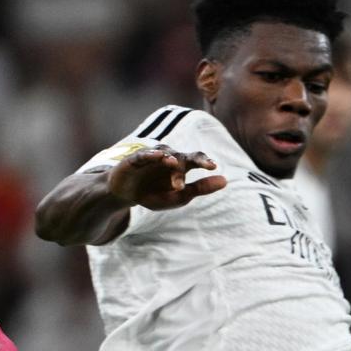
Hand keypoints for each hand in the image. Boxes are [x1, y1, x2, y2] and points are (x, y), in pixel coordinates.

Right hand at [107, 146, 224, 211]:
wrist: (125, 195)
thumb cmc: (154, 194)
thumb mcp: (179, 196)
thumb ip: (201, 188)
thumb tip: (225, 180)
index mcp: (181, 166)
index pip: (196, 159)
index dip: (205, 162)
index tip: (214, 167)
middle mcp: (168, 157)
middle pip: (184, 156)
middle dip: (195, 160)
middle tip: (208, 166)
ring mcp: (152, 156)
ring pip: (165, 154)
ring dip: (171, 161)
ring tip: (174, 165)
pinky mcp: (135, 159)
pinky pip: (144, 154)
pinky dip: (151, 154)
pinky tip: (158, 156)